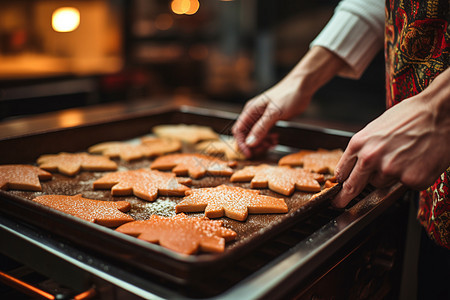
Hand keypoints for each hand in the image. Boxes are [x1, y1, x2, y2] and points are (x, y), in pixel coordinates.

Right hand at [232, 46, 345, 156]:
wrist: (302, 87)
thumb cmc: (287, 94)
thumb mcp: (274, 113)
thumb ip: (261, 128)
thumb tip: (250, 143)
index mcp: (250, 110)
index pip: (238, 130)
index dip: (241, 143)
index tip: (249, 153)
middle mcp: (254, 114)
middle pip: (246, 135)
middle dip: (253, 145)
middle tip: (263, 150)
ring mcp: (262, 117)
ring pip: (256, 136)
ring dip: (262, 143)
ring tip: (272, 144)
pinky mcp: (271, 120)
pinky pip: (265, 133)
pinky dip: (269, 139)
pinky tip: (276, 140)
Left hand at [333, 68, 449, 207]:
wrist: (440, 112)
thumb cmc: (411, 116)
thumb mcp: (377, 128)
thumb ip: (365, 147)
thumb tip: (357, 164)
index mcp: (359, 143)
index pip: (342, 171)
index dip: (339, 183)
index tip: (336, 191)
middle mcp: (370, 159)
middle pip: (353, 187)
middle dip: (345, 198)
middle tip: (340, 204)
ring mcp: (391, 171)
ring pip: (381, 184)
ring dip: (389, 177)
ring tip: (404, 157)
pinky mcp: (411, 180)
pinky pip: (405, 185)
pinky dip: (411, 177)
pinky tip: (419, 161)